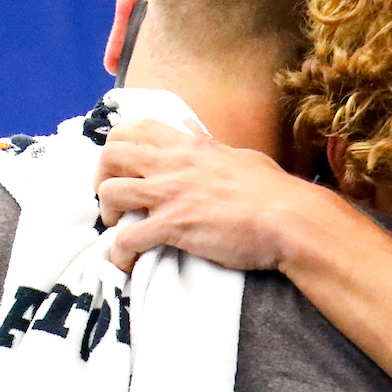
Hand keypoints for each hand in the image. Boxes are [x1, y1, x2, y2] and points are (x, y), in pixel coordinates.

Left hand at [94, 119, 338, 273]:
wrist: (289, 219)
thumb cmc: (273, 192)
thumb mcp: (240, 157)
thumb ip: (211, 147)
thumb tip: (197, 134)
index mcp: (188, 145)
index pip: (134, 128)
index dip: (116, 145)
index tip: (120, 166)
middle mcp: (173, 164)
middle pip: (111, 155)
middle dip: (101, 177)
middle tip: (113, 199)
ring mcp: (171, 194)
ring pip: (110, 193)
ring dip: (108, 214)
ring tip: (120, 229)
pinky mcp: (173, 226)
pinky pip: (127, 239)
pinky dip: (119, 255)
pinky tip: (126, 264)